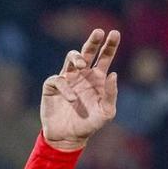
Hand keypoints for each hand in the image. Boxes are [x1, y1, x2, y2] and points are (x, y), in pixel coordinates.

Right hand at [41, 29, 119, 150]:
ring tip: (82, 65)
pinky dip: (66, 88)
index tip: (115, 33)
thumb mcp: (106, 112)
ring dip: (76, 58)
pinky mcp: (52, 86)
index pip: (105, 57)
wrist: (69, 137)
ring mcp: (67, 78)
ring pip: (70, 59)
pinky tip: (73, 100)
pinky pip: (58, 80)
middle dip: (93, 41)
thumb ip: (111, 94)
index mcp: (97, 78)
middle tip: (99, 32)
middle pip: (87, 52)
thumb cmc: (89, 124)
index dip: (110, 45)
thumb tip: (113, 74)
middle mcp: (82, 75)